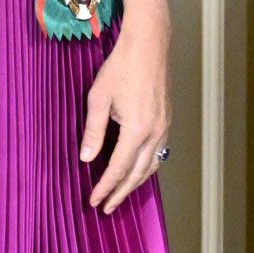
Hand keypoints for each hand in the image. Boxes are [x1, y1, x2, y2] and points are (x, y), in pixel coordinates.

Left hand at [80, 8, 171, 214]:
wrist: (148, 44)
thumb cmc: (121, 67)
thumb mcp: (98, 99)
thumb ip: (93, 131)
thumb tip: (86, 158)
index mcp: (137, 130)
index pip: (118, 169)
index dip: (105, 187)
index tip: (94, 201)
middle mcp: (155, 132)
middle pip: (137, 173)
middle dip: (121, 193)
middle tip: (107, 208)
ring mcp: (164, 126)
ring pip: (151, 165)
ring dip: (135, 183)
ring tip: (121, 195)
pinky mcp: (166, 119)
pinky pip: (158, 152)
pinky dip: (146, 167)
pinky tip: (137, 170)